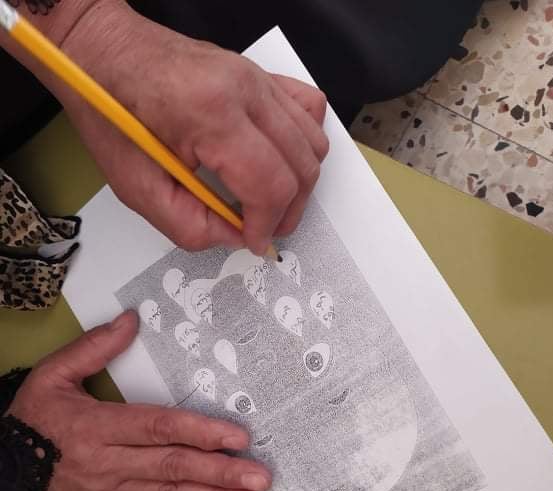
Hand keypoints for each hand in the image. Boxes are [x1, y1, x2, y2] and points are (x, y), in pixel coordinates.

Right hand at [7, 311, 271, 490]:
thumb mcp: (53, 375)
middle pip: (172, 466)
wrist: (3, 467)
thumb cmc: (33, 418)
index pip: (158, 428)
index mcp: (96, 427)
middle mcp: (108, 463)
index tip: (237, 436)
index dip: (199, 431)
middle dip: (220, 472)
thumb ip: (94, 347)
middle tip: (259, 477)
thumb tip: (131, 320)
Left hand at [55, 0, 328, 253]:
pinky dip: (302, 145)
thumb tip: (236, 236)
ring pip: (313, 142)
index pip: (270, 184)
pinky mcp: (260, 74)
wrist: (105, 54)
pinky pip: (309, 110)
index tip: (254, 241)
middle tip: (262, 229)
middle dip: (286, 211)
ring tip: (268, 201)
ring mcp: (257, 77)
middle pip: (301, 167)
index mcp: (211, 115)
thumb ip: (190, 226)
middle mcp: (245, 90)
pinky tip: (276, 161)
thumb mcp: (138, 189)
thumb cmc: (113, 114)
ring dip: (298, 182)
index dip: (266, 225)